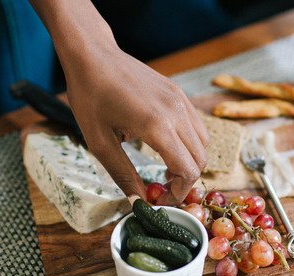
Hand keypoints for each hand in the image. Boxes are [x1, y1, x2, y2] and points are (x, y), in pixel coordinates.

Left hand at [65, 45, 208, 205]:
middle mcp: (176, 112)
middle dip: (185, 181)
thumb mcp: (100, 143)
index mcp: (157, 126)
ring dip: (189, 161)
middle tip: (161, 188)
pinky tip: (164, 146)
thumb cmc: (90, 97)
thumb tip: (137, 202)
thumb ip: (123, 175)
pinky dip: (188, 143)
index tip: (159, 200)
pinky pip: (196, 125)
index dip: (178, 193)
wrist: (92, 56)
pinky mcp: (178, 93)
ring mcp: (180, 100)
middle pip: (201, 159)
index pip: (188, 171)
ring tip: (164, 169)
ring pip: (203, 143)